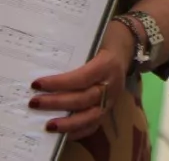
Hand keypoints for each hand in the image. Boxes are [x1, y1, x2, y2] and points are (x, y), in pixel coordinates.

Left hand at [31, 22, 133, 139]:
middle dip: (57, 103)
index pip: (82, 78)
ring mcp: (112, 98)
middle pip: (84, 98)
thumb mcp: (94, 39)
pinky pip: (95, 124)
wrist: (129, 46)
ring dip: (68, 123)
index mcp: (108, 64)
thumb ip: (75, 51)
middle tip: (34, 103)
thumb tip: (44, 60)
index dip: (59, 83)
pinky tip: (62, 133)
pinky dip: (79, 131)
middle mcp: (112, 84)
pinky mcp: (110, 108)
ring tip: (47, 125)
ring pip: (91, 116)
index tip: (37, 84)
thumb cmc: (106, 40)